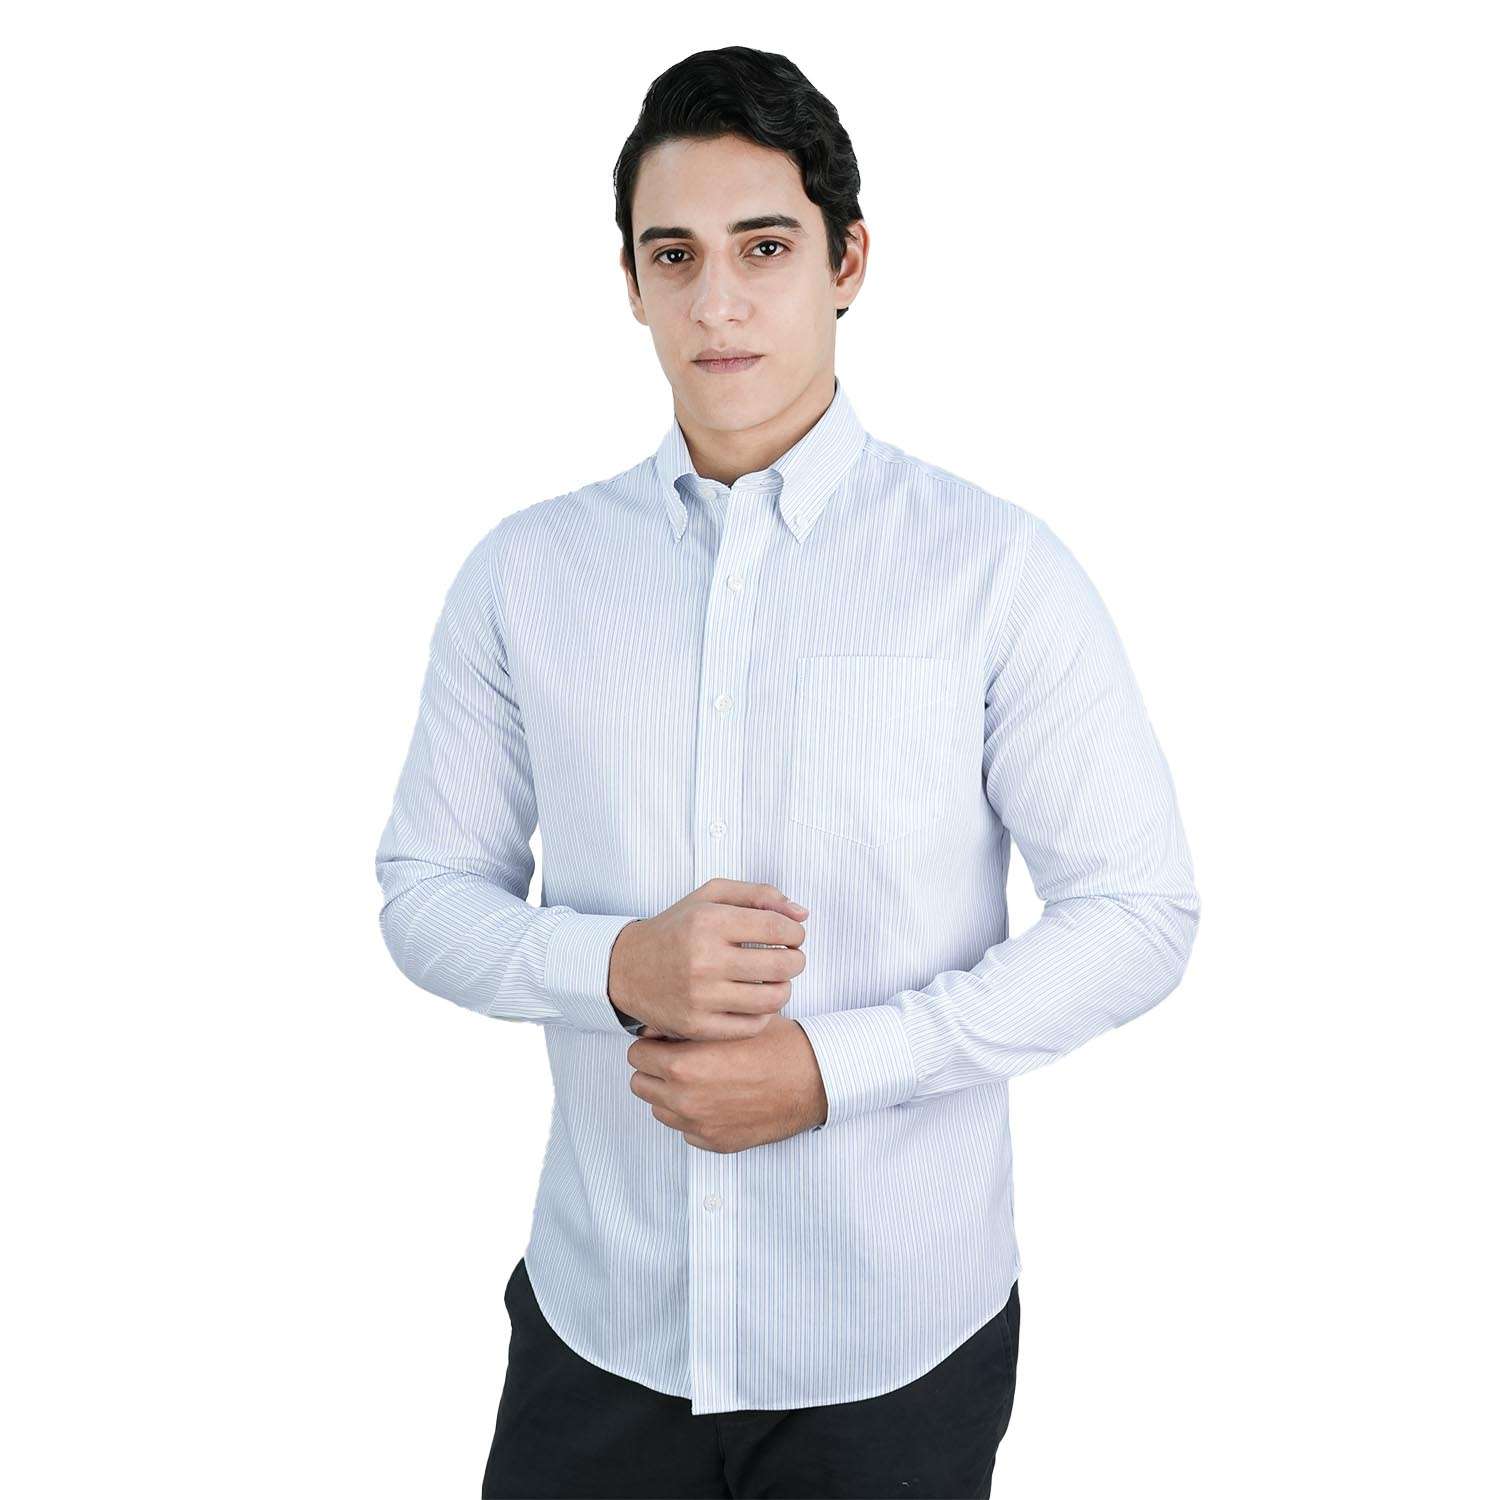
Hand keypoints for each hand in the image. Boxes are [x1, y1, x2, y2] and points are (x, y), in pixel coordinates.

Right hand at [607, 879, 808, 1040]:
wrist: (628, 968)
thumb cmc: (676, 929)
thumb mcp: (711, 897)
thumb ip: (758, 895)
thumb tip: (802, 913)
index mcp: (708, 922)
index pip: (776, 927)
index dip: (795, 932)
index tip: (793, 935)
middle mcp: (704, 960)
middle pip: (781, 965)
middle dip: (796, 960)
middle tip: (790, 958)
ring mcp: (700, 997)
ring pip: (772, 999)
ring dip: (785, 988)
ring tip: (776, 980)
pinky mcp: (697, 1026)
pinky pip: (752, 1025)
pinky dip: (763, 1013)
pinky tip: (756, 1000)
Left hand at [626, 1015, 827, 1151]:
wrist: (815, 1080)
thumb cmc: (777, 1046)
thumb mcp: (729, 1023)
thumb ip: (687, 1027)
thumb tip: (657, 1029)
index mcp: (683, 1066)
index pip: (636, 1054)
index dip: (652, 1043)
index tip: (666, 1040)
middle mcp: (685, 1100)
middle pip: (640, 1083)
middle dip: (655, 1069)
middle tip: (679, 1057)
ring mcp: (699, 1126)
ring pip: (659, 1109)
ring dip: (671, 1093)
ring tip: (700, 1078)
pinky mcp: (715, 1143)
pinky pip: (685, 1130)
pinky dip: (693, 1116)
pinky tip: (717, 1098)